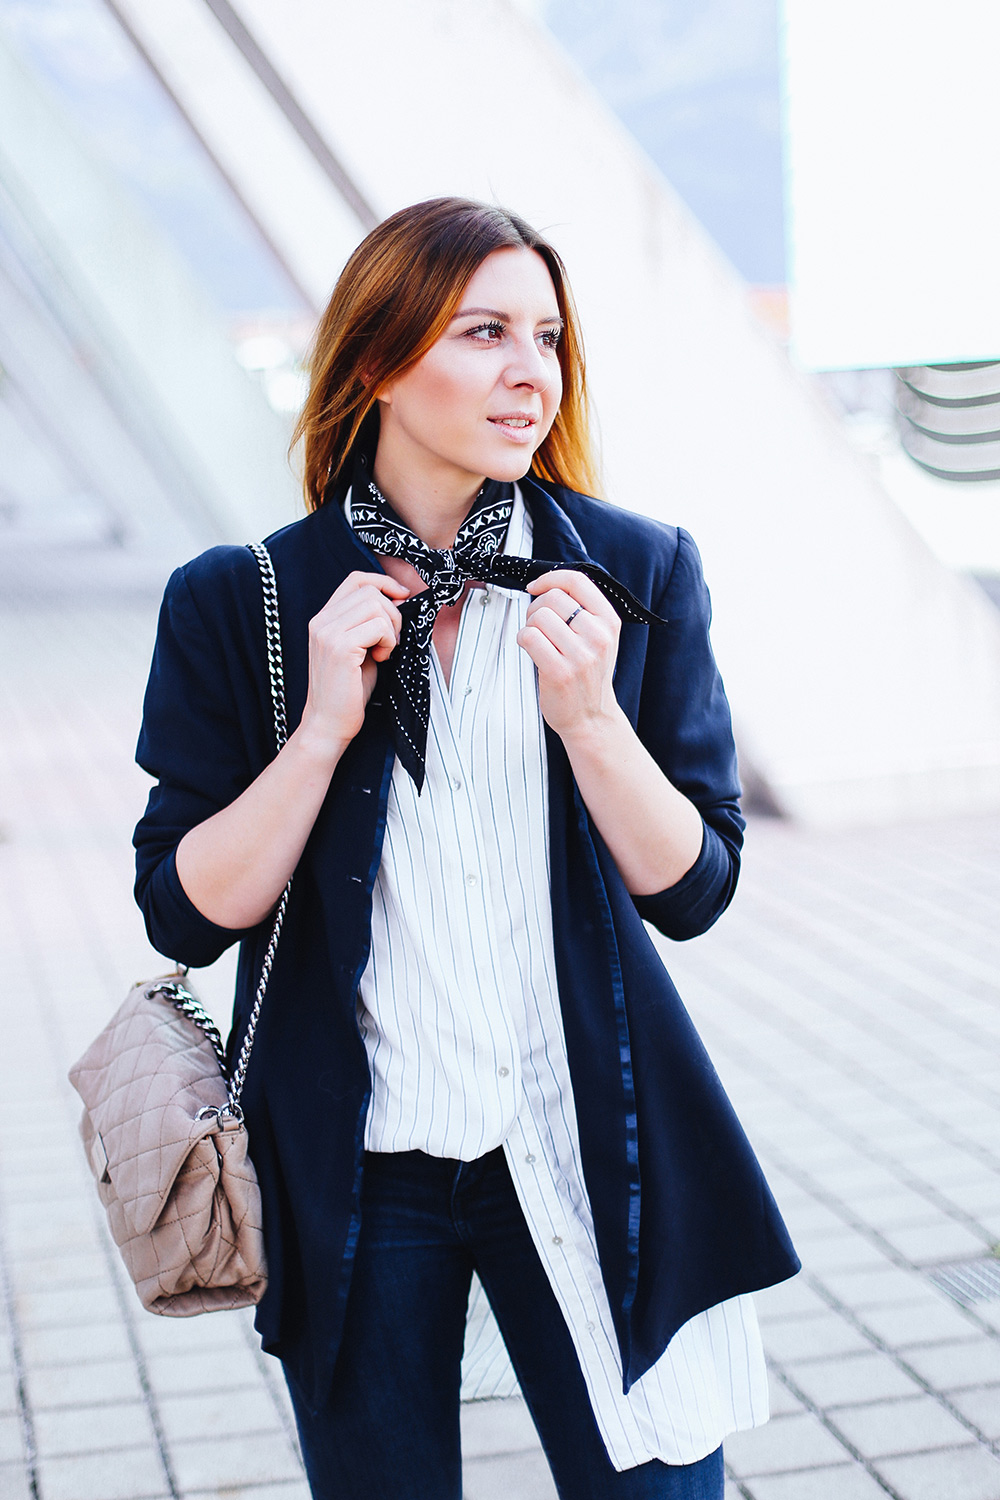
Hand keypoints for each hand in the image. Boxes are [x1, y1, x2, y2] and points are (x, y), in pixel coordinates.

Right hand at [298, 571, 409, 758]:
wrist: (329, 723)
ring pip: (376, 605)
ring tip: (383, 651)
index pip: (356, 579)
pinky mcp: (339, 647)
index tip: (401, 597)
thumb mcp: (360, 648)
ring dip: (390, 629)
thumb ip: (371, 622)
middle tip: (390, 641)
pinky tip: (380, 659)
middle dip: (392, 613)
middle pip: (370, 591)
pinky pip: (378, 626)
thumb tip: (400, 599)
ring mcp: (328, 633)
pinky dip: (388, 642)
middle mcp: (321, 621)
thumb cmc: (348, 690)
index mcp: (324, 618)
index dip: (383, 582)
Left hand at [516, 570, 621, 741]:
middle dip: (536, 607)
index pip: (577, 581)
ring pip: (538, 617)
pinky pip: (528, 637)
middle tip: (537, 625)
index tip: (536, 587)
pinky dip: (522, 640)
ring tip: (538, 641)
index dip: (550, 578)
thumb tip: (545, 586)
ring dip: (529, 626)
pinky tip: (531, 650)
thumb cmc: (587, 675)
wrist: (590, 717)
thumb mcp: (598, 638)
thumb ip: (581, 610)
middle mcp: (598, 636)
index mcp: (609, 621)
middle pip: (553, 598)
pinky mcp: (560, 672)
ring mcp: (581, 655)